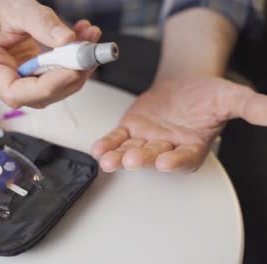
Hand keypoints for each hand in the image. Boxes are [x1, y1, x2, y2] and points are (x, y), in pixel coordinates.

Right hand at [0, 0, 100, 108]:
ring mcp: (15, 85)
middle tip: (89, 50)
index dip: (47, 87)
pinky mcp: (29, 82)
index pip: (15, 92)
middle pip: (38, 95)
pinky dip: (72, 64)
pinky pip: (54, 80)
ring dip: (76, 69)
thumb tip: (67, 40)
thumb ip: (41, 23)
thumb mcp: (16, 8)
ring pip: (51, 91)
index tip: (73, 70)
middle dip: (69, 76)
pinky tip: (82, 42)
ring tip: (89, 38)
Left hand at [91, 77, 266, 172]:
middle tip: (130, 160)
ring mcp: (147, 139)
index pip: (184, 158)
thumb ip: (250, 108)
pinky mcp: (130, 130)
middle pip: (154, 155)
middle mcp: (168, 147)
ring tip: (107, 160)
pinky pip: (117, 139)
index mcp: (193, 145)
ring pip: (132, 150)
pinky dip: (107, 144)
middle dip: (142, 158)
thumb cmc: (207, 94)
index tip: (164, 162)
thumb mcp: (231, 97)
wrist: (185, 83)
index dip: (175, 161)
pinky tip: (98, 149)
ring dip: (118, 156)